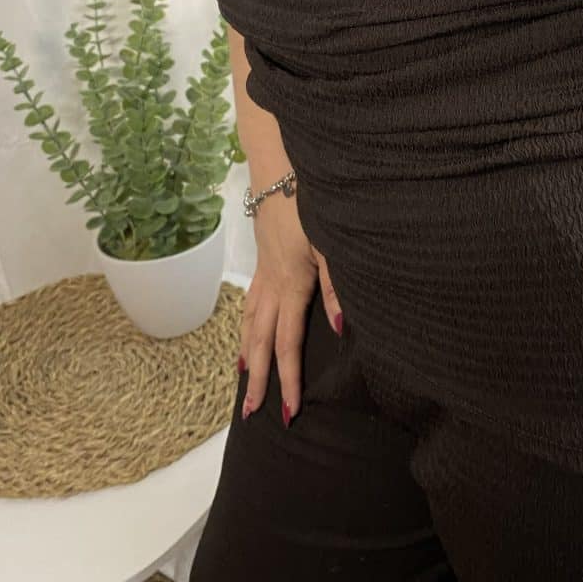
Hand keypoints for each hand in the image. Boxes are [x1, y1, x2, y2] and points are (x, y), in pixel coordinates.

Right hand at [237, 191, 342, 426]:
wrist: (282, 167)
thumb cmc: (313, 202)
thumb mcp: (334, 242)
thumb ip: (338, 287)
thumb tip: (340, 329)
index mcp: (292, 284)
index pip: (287, 343)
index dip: (288, 379)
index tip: (290, 411)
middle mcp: (272, 283)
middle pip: (260, 341)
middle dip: (257, 379)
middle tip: (251, 413)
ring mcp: (263, 271)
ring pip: (249, 321)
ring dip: (246, 353)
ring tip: (242, 380)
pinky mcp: (263, 258)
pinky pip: (250, 302)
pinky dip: (246, 324)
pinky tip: (247, 331)